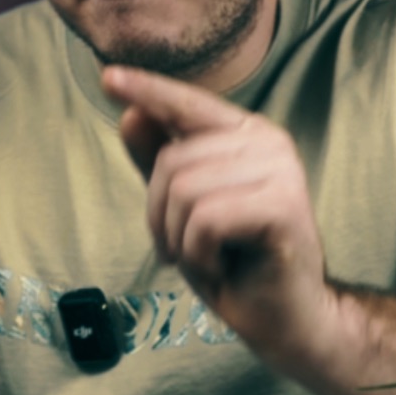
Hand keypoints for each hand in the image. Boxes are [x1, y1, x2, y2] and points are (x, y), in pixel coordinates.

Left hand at [102, 64, 334, 374]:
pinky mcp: (283, 204)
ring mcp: (281, 168)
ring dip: (181, 241)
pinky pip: (205, 220)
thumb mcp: (184, 211)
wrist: (287, 318)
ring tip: (210, 260)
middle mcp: (268, 140)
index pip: (187, 104)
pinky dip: (200, 256)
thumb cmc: (236, 263)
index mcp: (246, 133)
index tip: (108, 76)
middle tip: (187, 251)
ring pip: (184, 191)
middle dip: (161, 218)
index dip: (147, 90)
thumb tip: (130, 115)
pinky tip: (224, 268)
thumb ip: (160, 162)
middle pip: (171, 161)